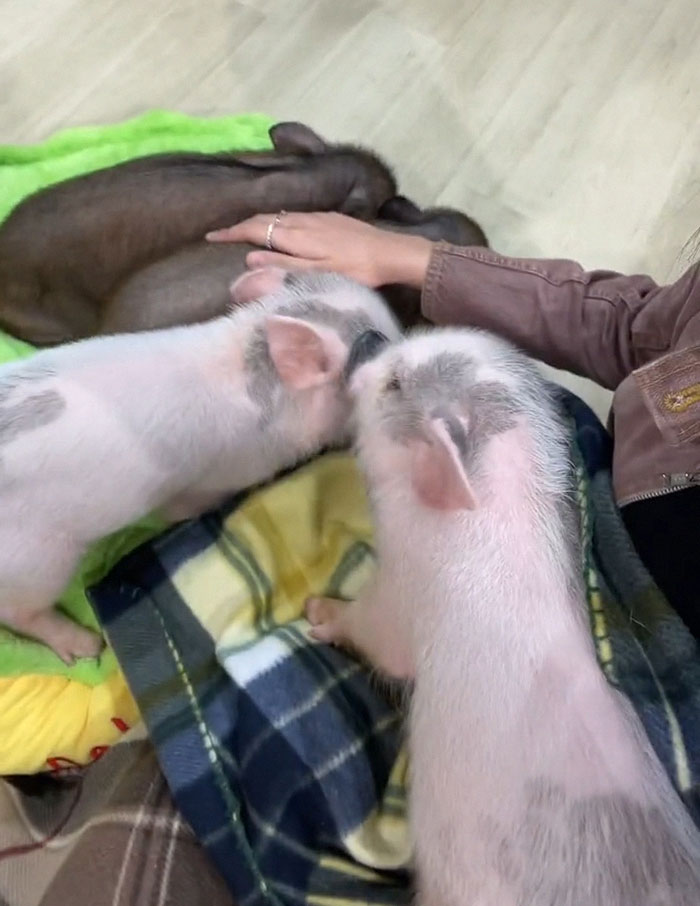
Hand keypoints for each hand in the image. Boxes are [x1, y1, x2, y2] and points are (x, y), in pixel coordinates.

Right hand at [206, 211, 432, 288]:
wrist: (392, 252)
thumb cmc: (358, 269)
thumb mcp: (319, 273)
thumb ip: (284, 266)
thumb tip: (250, 256)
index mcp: (297, 234)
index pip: (255, 229)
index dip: (231, 232)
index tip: (210, 236)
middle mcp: (304, 220)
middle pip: (265, 219)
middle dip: (241, 225)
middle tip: (222, 234)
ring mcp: (318, 217)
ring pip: (280, 215)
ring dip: (259, 222)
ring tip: (245, 232)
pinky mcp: (331, 218)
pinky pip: (295, 215)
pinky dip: (278, 221)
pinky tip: (282, 230)